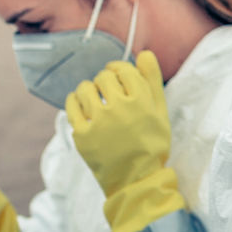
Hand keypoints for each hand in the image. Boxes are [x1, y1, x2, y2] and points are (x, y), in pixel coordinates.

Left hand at [67, 50, 186, 231]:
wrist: (136, 179)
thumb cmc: (151, 144)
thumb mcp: (160, 111)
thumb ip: (152, 80)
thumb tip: (144, 53)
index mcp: (141, 100)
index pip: (123, 69)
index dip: (118, 69)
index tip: (116, 76)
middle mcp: (120, 108)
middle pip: (103, 77)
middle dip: (105, 80)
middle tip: (108, 93)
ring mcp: (98, 121)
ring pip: (85, 88)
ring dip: (89, 89)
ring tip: (95, 100)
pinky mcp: (82, 134)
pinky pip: (71, 105)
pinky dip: (74, 101)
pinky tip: (81, 106)